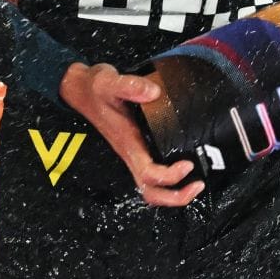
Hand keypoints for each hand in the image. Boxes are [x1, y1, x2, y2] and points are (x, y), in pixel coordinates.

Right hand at [58, 62, 202, 206]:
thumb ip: (131, 86)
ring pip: (151, 185)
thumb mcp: (109, 82)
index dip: (169, 176)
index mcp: (127, 143)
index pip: (148, 173)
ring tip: (196, 183)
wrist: (81, 89)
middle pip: (150, 191)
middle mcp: (131, 152)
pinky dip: (170, 178)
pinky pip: (152, 171)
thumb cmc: (94, 89)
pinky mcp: (136, 146)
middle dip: (175, 196)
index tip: (188, 165)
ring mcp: (133, 152)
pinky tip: (185, 165)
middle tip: (198, 186)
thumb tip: (154, 93)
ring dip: (174, 191)